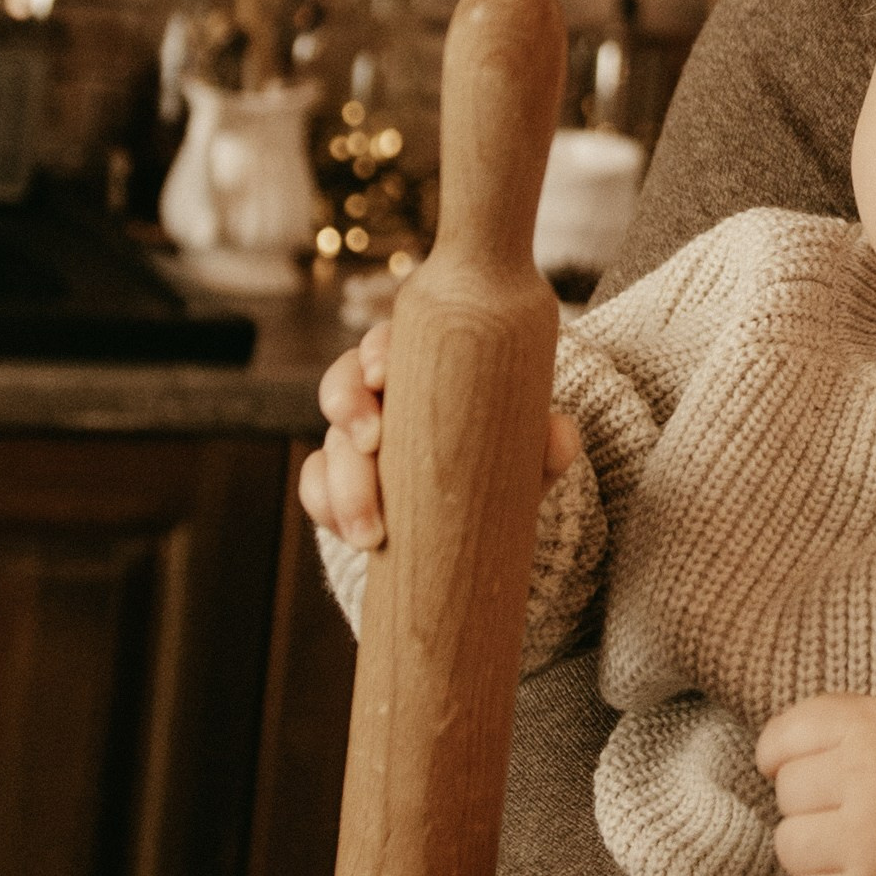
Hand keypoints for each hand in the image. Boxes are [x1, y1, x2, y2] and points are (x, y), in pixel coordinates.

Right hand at [298, 317, 578, 549]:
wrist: (482, 513)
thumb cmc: (500, 457)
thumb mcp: (525, 450)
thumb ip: (546, 442)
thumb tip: (559, 434)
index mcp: (419, 367)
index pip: (388, 342)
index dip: (377, 351)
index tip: (384, 374)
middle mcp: (378, 397)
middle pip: (344, 384)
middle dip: (348, 408)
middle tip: (370, 443)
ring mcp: (351, 440)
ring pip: (329, 444)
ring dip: (341, 483)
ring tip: (370, 531)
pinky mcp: (336, 483)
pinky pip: (315, 487)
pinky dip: (327, 508)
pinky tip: (350, 534)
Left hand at [757, 691, 875, 875]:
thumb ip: (841, 721)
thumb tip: (767, 756)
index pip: (782, 739)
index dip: (781, 755)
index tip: (803, 767)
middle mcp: (871, 778)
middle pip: (787, 793)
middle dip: (814, 802)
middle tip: (857, 808)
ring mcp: (871, 841)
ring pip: (788, 845)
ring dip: (814, 849)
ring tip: (858, 845)